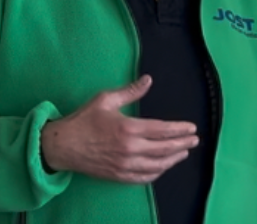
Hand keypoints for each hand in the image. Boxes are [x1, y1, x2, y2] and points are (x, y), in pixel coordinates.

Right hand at [40, 75, 198, 183]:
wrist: (63, 145)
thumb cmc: (83, 121)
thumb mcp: (106, 99)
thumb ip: (130, 91)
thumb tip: (148, 80)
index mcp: (128, 128)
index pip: (162, 130)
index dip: (179, 130)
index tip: (191, 128)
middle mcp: (130, 149)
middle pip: (164, 148)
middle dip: (182, 144)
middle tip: (194, 140)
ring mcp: (125, 165)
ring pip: (157, 165)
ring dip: (173, 159)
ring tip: (183, 152)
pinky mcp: (119, 175)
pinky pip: (145, 177)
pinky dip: (158, 172)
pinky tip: (164, 166)